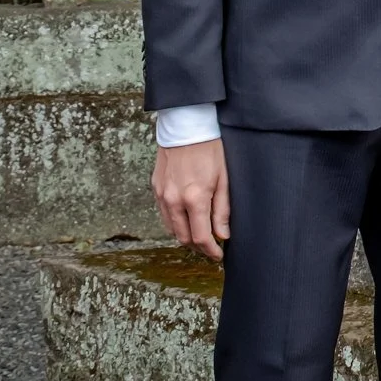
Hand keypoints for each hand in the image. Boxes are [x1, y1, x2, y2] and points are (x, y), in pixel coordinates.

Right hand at [153, 139, 229, 262]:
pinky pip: (164, 214)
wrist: (186, 126)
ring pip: (171, 229)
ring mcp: (162, 195)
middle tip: (211, 246)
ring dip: (185, 235)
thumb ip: (222, 209)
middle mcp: (174, 200)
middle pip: (183, 238)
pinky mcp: (156, 188)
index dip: (210, 251)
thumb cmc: (210, 148)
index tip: (218, 255)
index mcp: (194, 198)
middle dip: (198, 246)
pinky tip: (187, 218)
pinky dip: (175, 222)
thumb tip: (222, 235)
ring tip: (200, 234)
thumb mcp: (224, 178)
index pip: (200, 237)